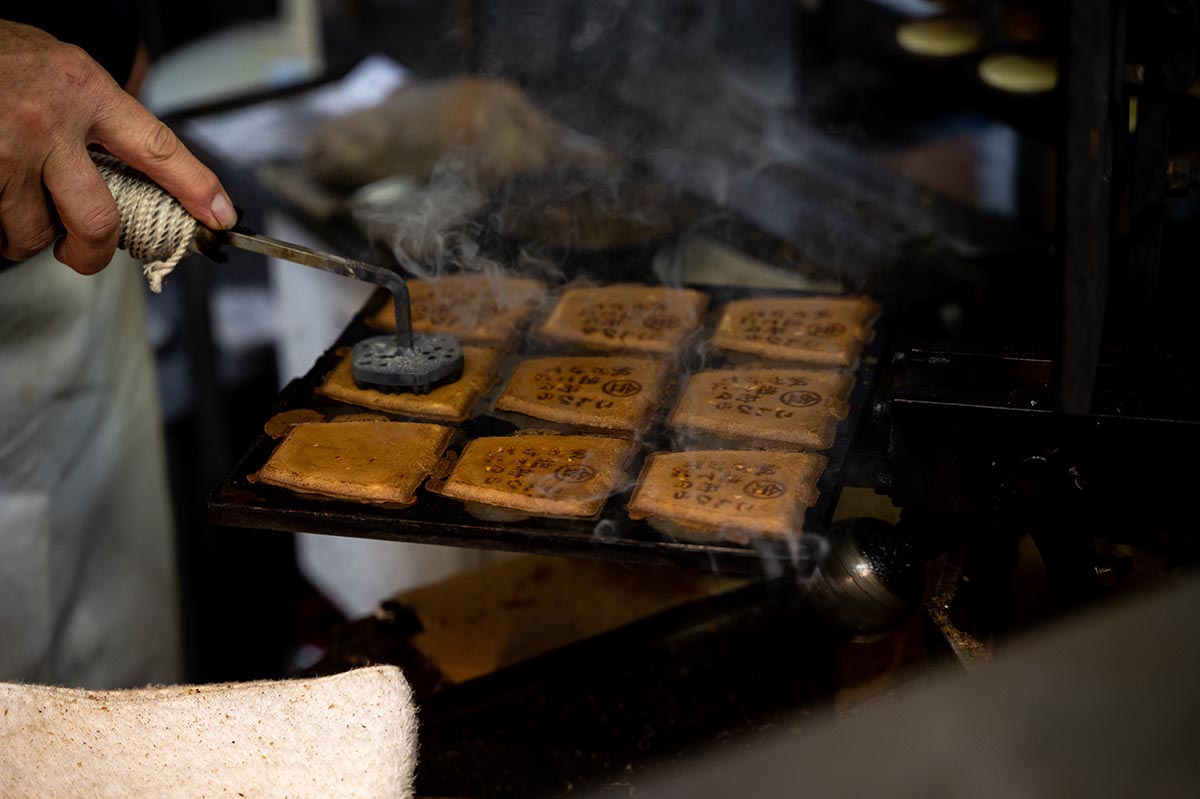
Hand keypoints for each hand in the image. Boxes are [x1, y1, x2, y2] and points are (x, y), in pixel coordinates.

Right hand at [0, 20, 236, 272]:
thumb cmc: (1, 57)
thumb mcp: (63, 70)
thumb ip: (101, 114)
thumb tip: (148, 166)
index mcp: (84, 91)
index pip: (157, 148)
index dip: (195, 187)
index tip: (219, 216)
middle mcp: (49, 122)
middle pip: (97, 221)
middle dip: (92, 252)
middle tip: (84, 252)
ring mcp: (6, 149)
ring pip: (32, 232)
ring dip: (27, 235)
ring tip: (18, 206)